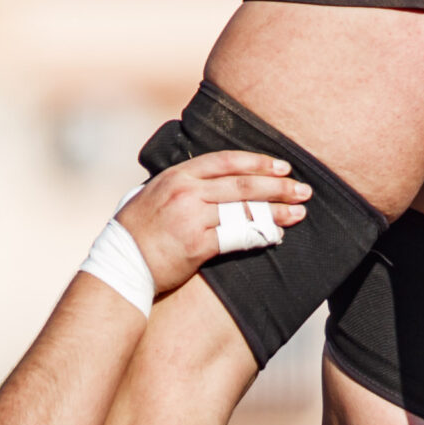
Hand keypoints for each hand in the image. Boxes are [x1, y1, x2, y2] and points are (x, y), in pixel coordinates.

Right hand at [114, 149, 311, 296]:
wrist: (120, 263)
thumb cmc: (138, 229)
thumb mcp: (155, 193)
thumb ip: (184, 182)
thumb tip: (216, 176)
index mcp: (178, 175)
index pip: (226, 161)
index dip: (258, 162)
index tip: (282, 166)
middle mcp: (186, 192)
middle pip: (242, 184)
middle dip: (277, 185)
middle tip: (303, 189)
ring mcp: (191, 218)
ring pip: (244, 210)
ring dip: (276, 211)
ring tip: (299, 212)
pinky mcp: (196, 246)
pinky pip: (237, 238)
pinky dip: (260, 236)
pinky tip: (277, 236)